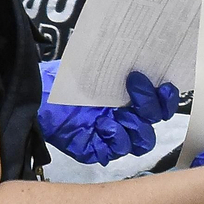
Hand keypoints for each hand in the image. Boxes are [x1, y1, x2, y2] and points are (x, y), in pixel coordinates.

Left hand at [36, 62, 178, 165]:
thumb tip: (140, 52)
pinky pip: (114, 151)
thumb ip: (119, 63)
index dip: (166, 98)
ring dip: (135, 126)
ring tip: (118, 111)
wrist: (37, 91)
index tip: (163, 84)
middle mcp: (125, 117)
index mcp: (130, 98)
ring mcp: (111, 134)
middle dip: (150, 106)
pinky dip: (115, 139)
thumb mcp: (94, 64)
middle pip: (154, 122)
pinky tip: (105, 126)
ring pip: (140, 141)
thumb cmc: (67, 76)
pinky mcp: (94, 148)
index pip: (160, 104)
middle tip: (134, 84)